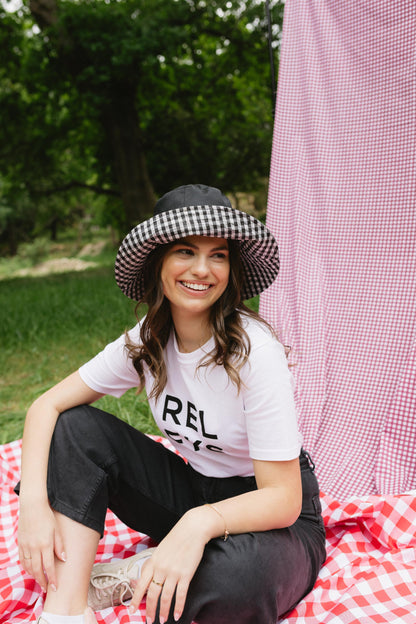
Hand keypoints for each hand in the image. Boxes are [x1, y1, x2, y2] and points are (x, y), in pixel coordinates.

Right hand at [18, 499, 65, 591]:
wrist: (32, 506)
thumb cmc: (47, 517)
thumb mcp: (57, 530)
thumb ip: (59, 545)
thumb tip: (64, 559)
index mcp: (45, 544)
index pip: (49, 567)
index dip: (52, 579)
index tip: (55, 587)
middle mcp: (34, 548)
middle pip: (37, 570)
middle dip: (42, 581)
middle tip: (47, 588)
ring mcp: (26, 546)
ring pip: (28, 567)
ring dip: (34, 576)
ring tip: (40, 580)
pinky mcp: (20, 544)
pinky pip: (22, 560)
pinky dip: (26, 568)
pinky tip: (31, 570)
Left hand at [129, 508, 213, 622]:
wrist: (192, 529)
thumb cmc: (176, 539)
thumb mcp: (160, 551)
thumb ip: (153, 565)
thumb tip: (146, 579)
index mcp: (152, 562)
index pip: (141, 585)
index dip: (136, 599)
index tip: (132, 611)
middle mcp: (161, 568)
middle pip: (152, 594)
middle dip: (149, 610)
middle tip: (149, 621)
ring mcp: (173, 572)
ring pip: (166, 597)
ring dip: (164, 611)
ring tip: (163, 621)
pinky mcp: (186, 574)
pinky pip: (180, 594)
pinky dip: (178, 606)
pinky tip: (177, 615)